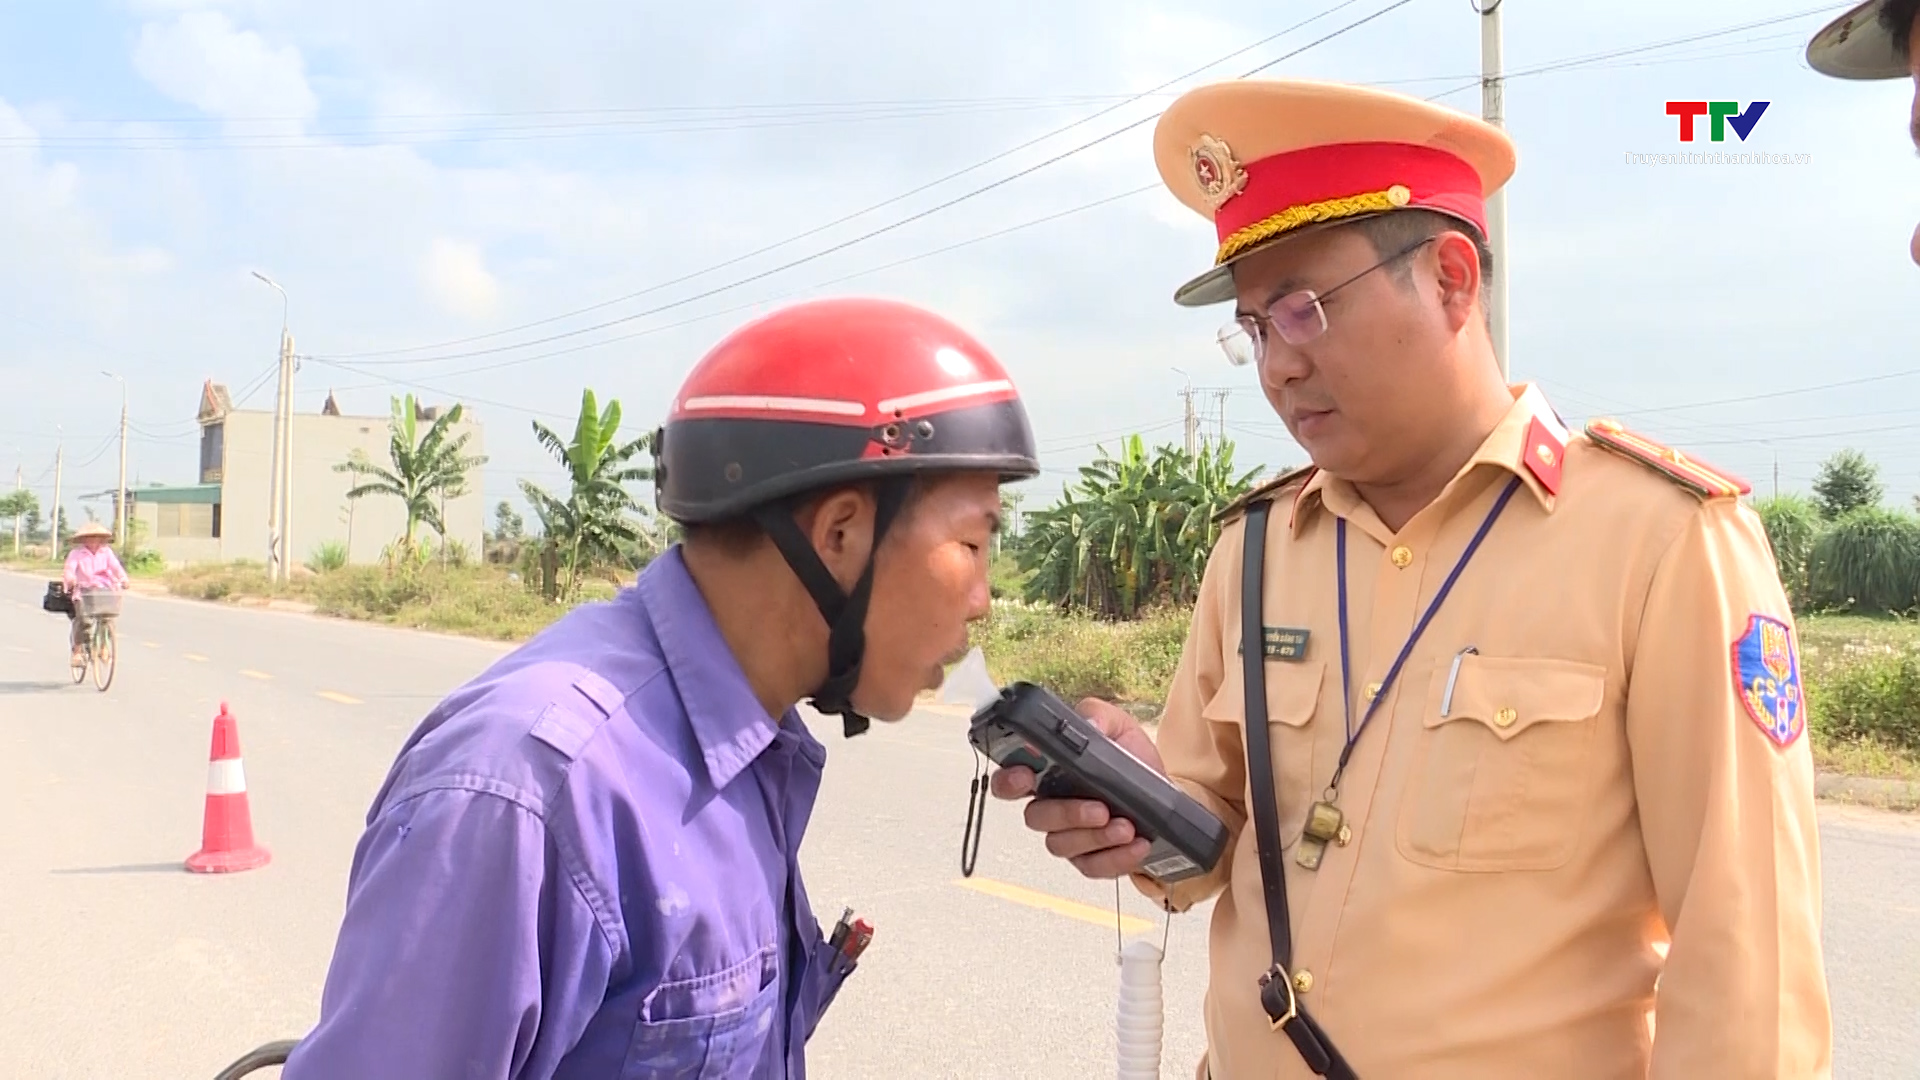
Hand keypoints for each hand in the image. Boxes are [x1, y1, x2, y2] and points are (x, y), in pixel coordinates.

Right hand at [988, 698, 1166, 878]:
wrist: (1167, 796)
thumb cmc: (1134, 761)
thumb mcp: (1120, 727)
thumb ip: (1099, 717)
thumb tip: (1088, 726)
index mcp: (1048, 772)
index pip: (1010, 779)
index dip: (1008, 780)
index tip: (1024, 776)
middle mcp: (1052, 806)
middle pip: (1035, 817)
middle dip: (1066, 814)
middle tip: (1099, 808)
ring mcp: (1069, 836)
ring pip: (1062, 845)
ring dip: (1095, 837)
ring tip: (1125, 826)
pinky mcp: (1091, 859)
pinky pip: (1092, 867)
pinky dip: (1115, 858)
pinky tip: (1136, 843)